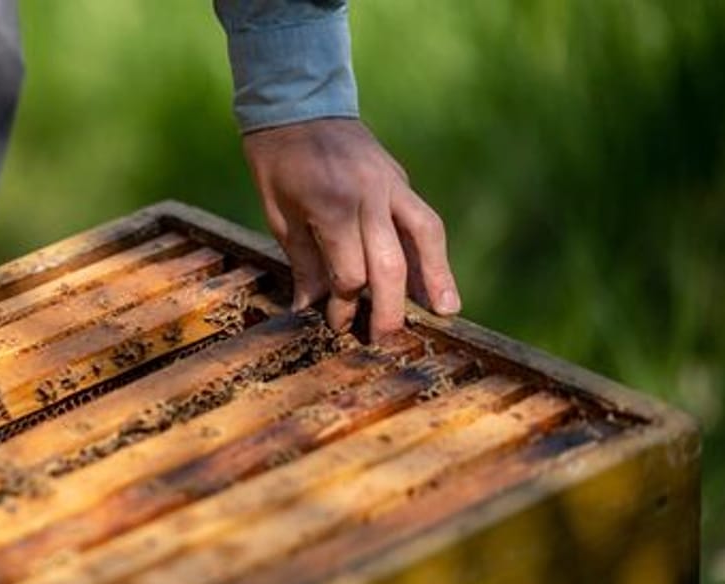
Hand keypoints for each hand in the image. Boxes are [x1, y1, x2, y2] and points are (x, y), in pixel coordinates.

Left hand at [242, 117, 460, 340]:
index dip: (344, 306)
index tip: (336, 325)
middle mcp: (368, 195)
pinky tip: (438, 277)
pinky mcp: (400, 180)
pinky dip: (433, 251)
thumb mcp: (278, 214)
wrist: (297, 103)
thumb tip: (311, 307)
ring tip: (447, 311)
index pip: (349, 273)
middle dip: (391, 308)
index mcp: (331, 204)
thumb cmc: (278, 161)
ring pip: (424, 235)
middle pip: (390, 263)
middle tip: (388, 340)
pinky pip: (424, 219)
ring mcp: (391, 184)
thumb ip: (302, 261)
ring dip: (437, 277)